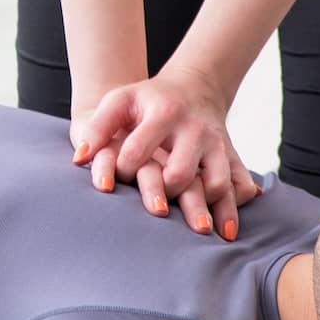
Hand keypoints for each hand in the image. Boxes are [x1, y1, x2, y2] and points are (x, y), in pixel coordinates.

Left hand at [68, 72, 260, 237]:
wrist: (196, 87)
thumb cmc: (148, 99)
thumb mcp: (120, 101)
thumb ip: (98, 127)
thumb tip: (79, 159)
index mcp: (164, 114)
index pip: (138, 152)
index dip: (122, 170)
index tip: (112, 184)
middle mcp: (195, 130)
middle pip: (180, 173)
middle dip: (165, 195)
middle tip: (155, 211)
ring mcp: (217, 145)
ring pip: (217, 183)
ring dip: (208, 209)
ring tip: (199, 231)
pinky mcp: (232, 157)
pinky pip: (240, 184)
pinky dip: (236, 206)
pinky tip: (226, 230)